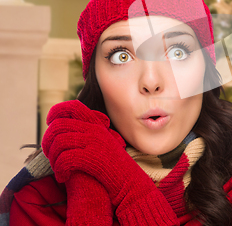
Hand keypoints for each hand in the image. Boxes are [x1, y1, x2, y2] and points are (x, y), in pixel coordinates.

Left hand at [41, 100, 158, 208]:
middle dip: (47, 141)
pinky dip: (60, 170)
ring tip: (58, 169)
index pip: (72, 107)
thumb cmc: (110, 166)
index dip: (56, 112)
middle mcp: (94, 129)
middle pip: (58, 126)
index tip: (50, 122)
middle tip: (49, 154)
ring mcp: (94, 142)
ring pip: (59, 142)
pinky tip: (63, 177)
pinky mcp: (92, 157)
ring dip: (53, 159)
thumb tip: (59, 128)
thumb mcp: (101, 142)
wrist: (128, 181)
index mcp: (96, 124)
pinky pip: (65, 158)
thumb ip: (86, 133)